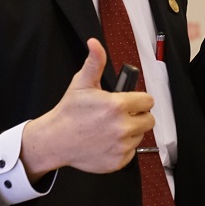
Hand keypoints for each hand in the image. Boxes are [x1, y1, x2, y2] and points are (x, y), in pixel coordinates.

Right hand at [20, 39, 154, 176]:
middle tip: (122, 115)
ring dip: (131, 132)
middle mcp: (122, 127)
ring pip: (140, 136)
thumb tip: (95, 44)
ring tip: (112, 128)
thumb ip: (95, 62)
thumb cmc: (69, 112)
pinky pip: (131, 152)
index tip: (131, 102)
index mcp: (117, 106)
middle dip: (138, 116)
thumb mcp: (82, 83)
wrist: (55, 140)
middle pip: (149, 120)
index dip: (139, 100)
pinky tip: (108, 141)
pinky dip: (123, 148)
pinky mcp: (118, 161)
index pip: (148, 101)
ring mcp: (121, 146)